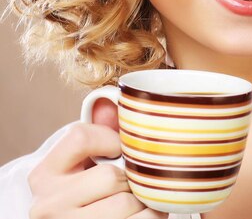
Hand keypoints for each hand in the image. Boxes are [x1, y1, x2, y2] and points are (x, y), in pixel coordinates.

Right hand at [28, 99, 166, 218]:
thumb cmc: (87, 190)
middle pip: (109, 176)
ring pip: (125, 203)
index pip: (80, 136)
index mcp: (45, 173)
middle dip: (129, 176)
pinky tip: (142, 212)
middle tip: (131, 179)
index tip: (117, 149)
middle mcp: (48, 203)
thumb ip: (101, 133)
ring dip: (142, 199)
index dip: (109, 138)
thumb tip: (118, 101)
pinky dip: (150, 215)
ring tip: (137, 197)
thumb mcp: (84, 161)